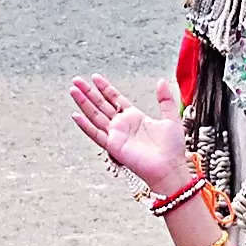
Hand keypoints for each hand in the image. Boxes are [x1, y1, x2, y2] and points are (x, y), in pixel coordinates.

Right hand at [70, 74, 190, 191]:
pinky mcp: (113, 146)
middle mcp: (123, 125)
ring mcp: (116, 135)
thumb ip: (165, 100)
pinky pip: (96, 134)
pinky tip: (76, 115)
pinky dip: (85, 126)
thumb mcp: (171, 119)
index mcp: (135, 117)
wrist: (170, 168)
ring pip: (95, 116)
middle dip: (89, 92)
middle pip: (102, 105)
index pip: (115, 99)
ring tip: (73, 90)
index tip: (95, 77)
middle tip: (77, 80)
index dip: (105, 88)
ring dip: (84, 103)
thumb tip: (161, 81)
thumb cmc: (172, 149)